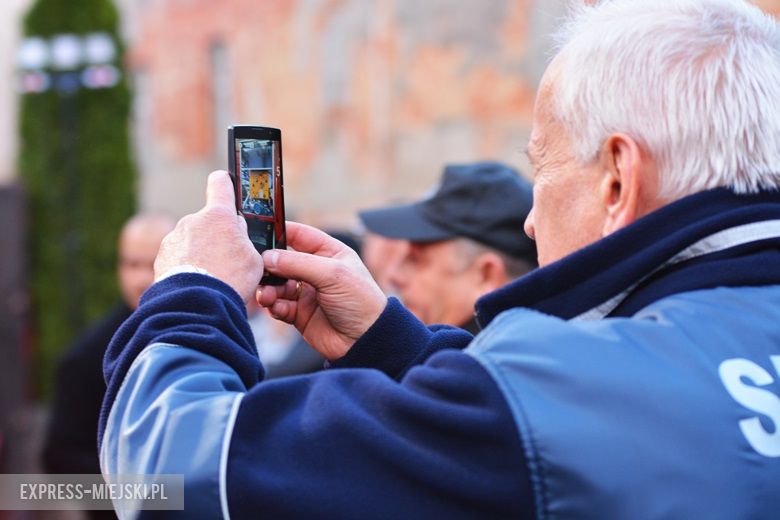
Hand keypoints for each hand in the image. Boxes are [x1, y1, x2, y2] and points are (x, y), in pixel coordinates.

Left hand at [154, 171, 262, 302]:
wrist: (196, 305)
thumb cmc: (230, 280)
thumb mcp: (253, 258)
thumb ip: (244, 239)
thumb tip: (236, 231)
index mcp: (218, 216)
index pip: (220, 184)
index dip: (225, 184)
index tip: (226, 185)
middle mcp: (192, 221)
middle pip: (208, 221)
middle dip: (216, 235)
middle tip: (227, 259)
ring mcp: (174, 239)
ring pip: (192, 240)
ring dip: (200, 253)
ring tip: (211, 277)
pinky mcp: (161, 257)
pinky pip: (178, 257)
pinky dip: (187, 267)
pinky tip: (197, 283)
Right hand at [257, 222, 386, 359]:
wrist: (366, 341)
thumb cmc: (361, 302)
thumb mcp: (333, 274)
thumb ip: (298, 263)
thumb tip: (268, 256)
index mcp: (329, 253)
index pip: (299, 235)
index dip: (278, 231)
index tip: (257, 232)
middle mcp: (315, 270)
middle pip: (282, 260)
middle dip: (268, 265)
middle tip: (257, 270)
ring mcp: (306, 292)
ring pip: (277, 284)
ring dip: (268, 288)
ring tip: (266, 295)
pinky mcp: (299, 313)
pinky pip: (278, 305)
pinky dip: (273, 305)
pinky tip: (276, 307)